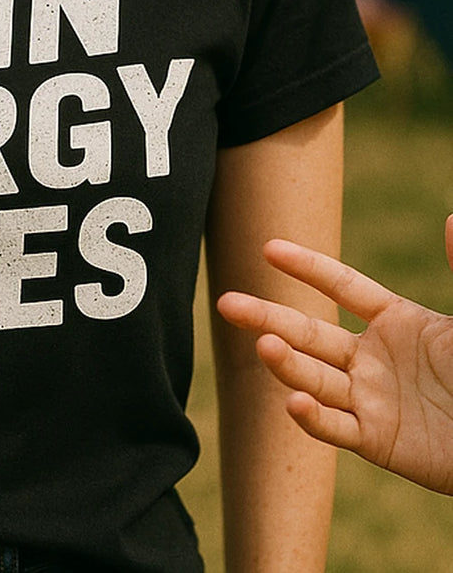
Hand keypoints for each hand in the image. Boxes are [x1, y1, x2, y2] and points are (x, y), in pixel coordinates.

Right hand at [216, 219, 452, 494]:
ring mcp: (370, 398)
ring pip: (315, 376)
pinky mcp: (376, 440)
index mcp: (397, 321)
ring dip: (286, 363)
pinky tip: (294, 402)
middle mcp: (373, 357)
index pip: (342, 286)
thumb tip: (451, 217)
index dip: (307, 267)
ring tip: (262, 345)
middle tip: (226, 304)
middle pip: (310, 332)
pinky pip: (336, 427)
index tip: (269, 247)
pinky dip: (313, 417)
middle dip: (268, 316)